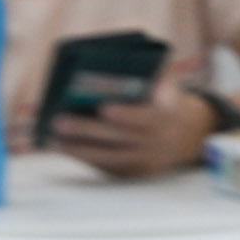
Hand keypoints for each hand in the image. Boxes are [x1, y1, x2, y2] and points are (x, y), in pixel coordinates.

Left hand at [50, 80, 209, 179]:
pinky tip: (65, 148)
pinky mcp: (134, 174)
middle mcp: (156, 140)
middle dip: (87, 130)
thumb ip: (150, 73)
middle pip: (118, 137)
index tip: (103, 108)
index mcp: (166, 113)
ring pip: (109, 157)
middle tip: (59, 120)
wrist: (185, 136)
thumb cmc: (164, 100)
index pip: (146, 116)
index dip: (125, 114)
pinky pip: (107, 168)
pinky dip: (85, 158)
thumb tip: (113, 65)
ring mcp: (146, 160)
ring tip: (54, 138)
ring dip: (79, 148)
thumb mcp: (165, 82)